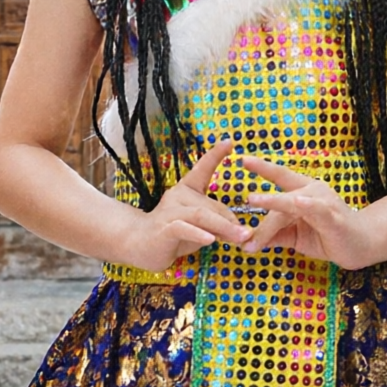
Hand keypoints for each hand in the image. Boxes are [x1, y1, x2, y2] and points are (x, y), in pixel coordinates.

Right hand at [113, 140, 253, 272]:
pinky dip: (198, 234)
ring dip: (223, 227)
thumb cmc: (173, 234)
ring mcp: (169, 211)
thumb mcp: (199, 228)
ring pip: (201, 215)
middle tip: (248, 235)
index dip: (215, 154)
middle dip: (231, 222)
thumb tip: (242, 232)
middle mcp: (178, 195)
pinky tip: (210, 240)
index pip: (202, 168)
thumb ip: (218, 226)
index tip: (229, 141)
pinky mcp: (163, 229)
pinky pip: (184, 228)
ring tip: (241, 237)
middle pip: (211, 205)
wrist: (139, 245)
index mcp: (187, 190)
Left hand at [236, 156, 384, 270]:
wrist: (360, 245)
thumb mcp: (294, 235)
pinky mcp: (333, 217)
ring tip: (253, 200)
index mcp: (303, 192)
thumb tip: (246, 241)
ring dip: (273, 202)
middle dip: (262, 199)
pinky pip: (318, 209)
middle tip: (244, 196)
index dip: (263, 167)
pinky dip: (308, 205)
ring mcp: (323, 203)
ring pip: (292, 203)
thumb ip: (273, 234)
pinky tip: (298, 202)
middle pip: (281, 195)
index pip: (280, 176)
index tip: (243, 159)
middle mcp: (312, 191)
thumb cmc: (327, 235)